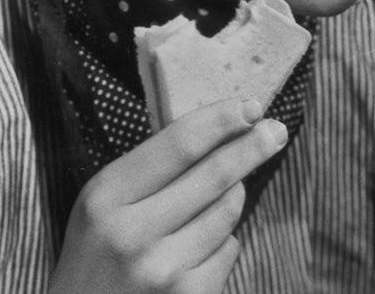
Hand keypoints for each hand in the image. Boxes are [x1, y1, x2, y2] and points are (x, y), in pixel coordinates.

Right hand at [48, 98, 287, 293]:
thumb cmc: (98, 260)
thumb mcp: (104, 208)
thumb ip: (152, 172)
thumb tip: (222, 132)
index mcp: (105, 197)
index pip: (177, 144)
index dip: (220, 120)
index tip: (251, 105)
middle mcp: (131, 232)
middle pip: (214, 174)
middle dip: (251, 147)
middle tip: (276, 130)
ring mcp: (162, 269)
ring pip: (228, 210)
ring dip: (229, 200)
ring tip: (201, 211)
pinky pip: (229, 248)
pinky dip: (221, 244)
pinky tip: (191, 256)